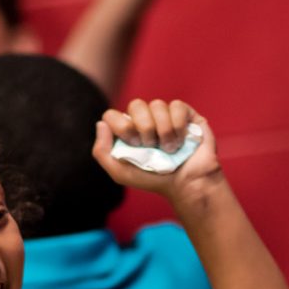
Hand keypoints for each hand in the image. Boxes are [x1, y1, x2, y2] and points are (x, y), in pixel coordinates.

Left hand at [93, 98, 221, 196]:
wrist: (186, 184)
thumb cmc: (155, 180)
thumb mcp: (121, 173)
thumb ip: (102, 152)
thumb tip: (101, 124)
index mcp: (128, 130)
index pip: (113, 115)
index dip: (122, 127)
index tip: (134, 145)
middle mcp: (146, 120)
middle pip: (136, 104)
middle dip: (144, 128)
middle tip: (153, 147)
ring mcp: (165, 115)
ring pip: (157, 104)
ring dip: (163, 131)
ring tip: (170, 149)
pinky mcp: (186, 114)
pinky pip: (177, 106)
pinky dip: (178, 125)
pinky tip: (182, 140)